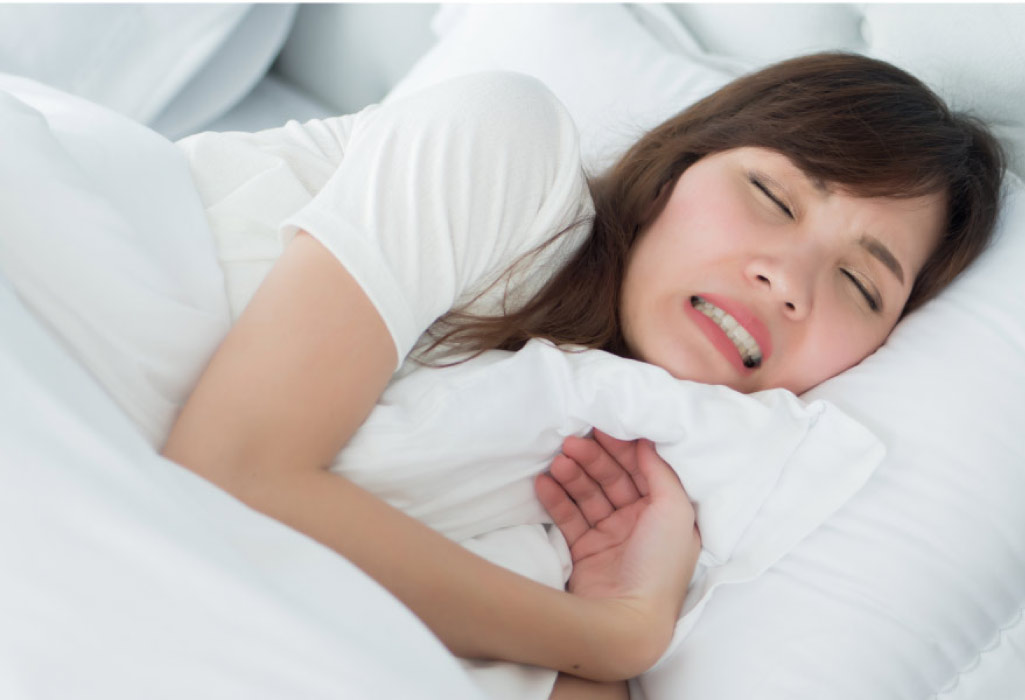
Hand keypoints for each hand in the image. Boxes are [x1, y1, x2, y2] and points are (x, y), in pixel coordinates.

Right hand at [535, 431, 700, 642]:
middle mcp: (640, 523)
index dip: (623, 448)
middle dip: (593, 458)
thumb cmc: (659, 565)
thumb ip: (661, 472)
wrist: (626, 622)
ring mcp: (610, 538)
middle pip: (613, 479)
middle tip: (571, 441)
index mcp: (666, 514)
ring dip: (573, 475)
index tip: (602, 427)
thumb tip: (647, 440)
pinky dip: (556, 498)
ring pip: (588, 495)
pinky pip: (568, 517)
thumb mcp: (675, 511)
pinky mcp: (584, 551)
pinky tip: (544, 482)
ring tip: (557, 461)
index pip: (643, 470)